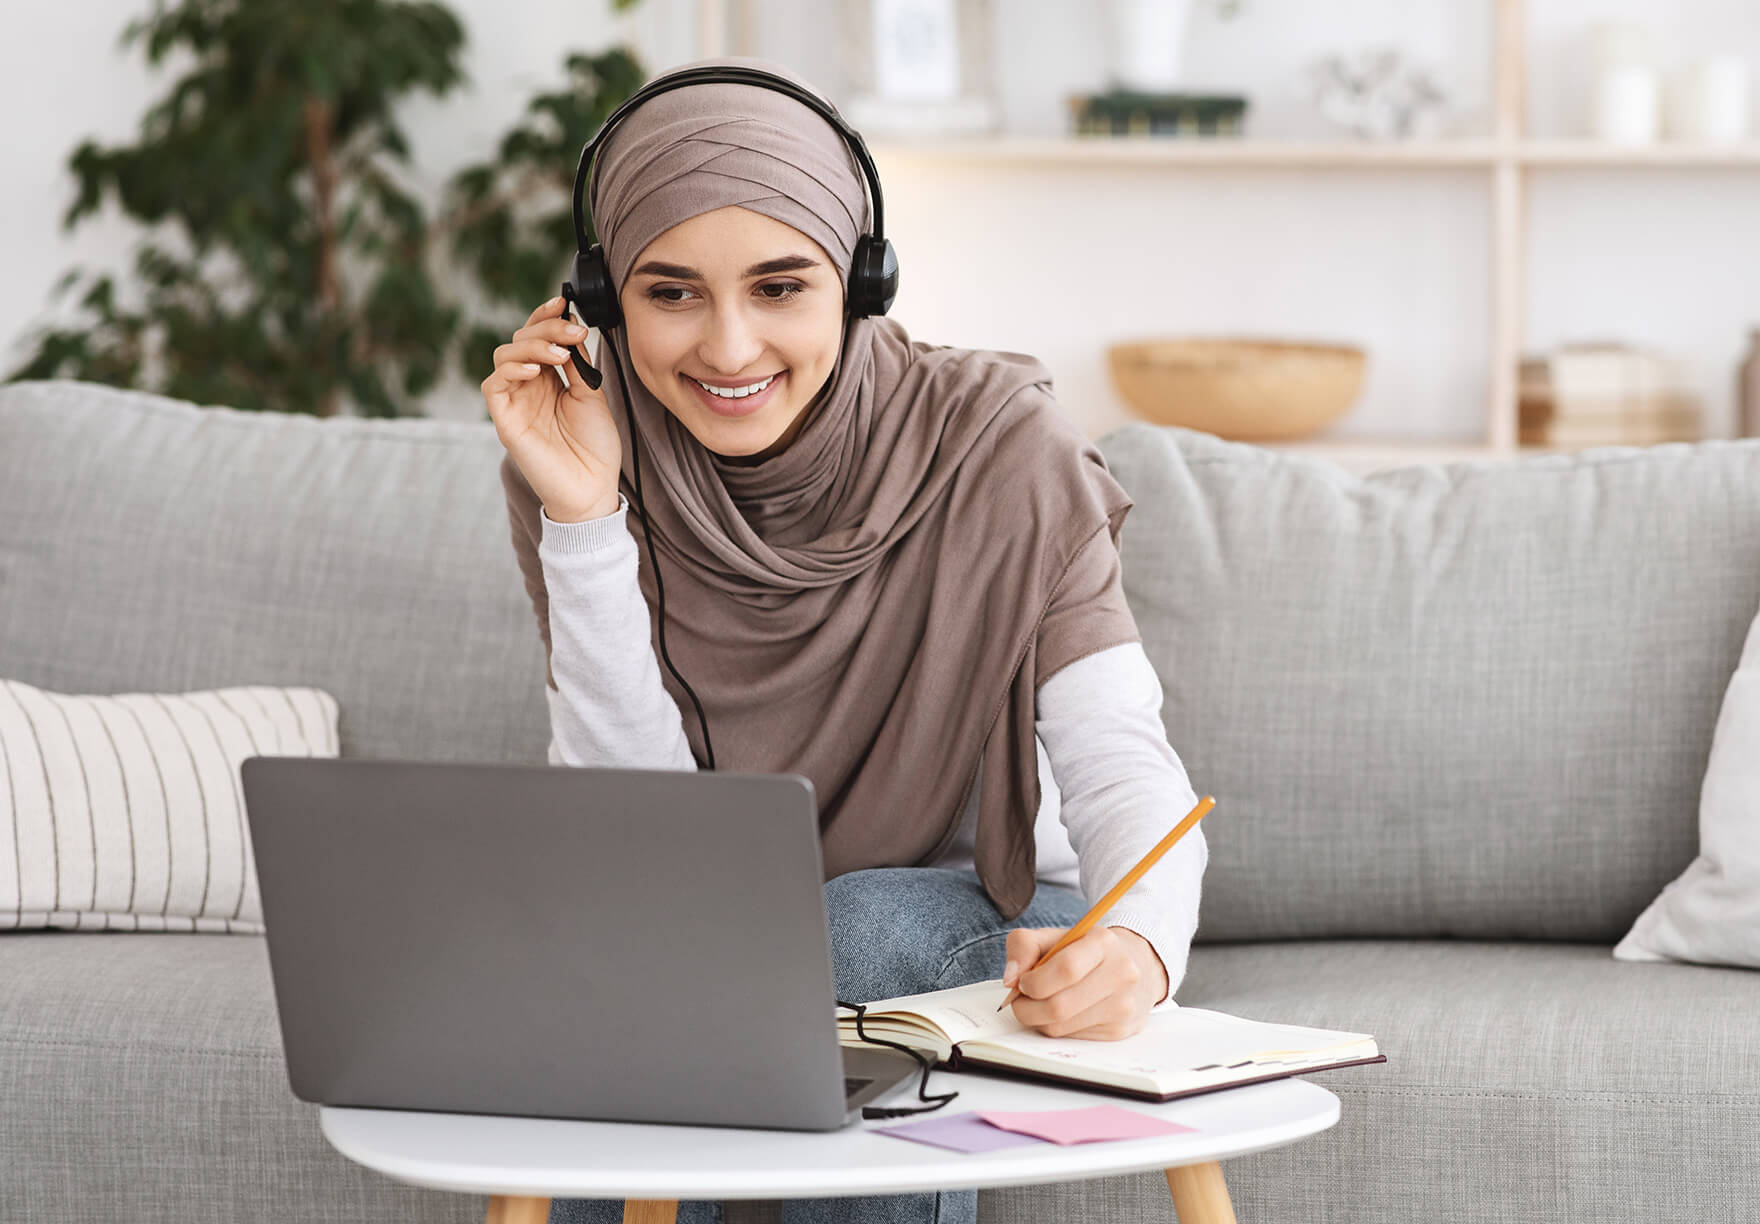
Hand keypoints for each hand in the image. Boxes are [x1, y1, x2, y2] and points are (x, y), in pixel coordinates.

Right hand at [481, 296, 622, 522]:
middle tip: (572, 332)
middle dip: (546, 329)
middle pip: (521, 340)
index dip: (545, 316)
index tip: (563, 301)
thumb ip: (578, 364)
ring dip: (532, 347)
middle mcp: (529, 387)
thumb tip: (571, 329)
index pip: (537, 337)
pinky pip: (493, 385)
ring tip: (560, 356)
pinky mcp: (505, 420)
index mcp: (549, 379)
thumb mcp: (592, 395)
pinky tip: (536, 372)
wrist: (593, 489)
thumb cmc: (595, 448)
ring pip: (505, 356)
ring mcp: (515, 402)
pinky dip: (511, 371)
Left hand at [1002, 925, 1168, 1040]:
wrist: (1136, 965)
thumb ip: (1024, 946)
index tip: (1022, 982)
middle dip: (1027, 1008)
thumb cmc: (1085, 950)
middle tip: (1020, 1001)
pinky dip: (1057, 1028)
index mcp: (1103, 943)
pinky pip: (1072, 1038)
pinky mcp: (1120, 1030)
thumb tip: (1010, 979)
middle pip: (1060, 1006)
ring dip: (1038, 1020)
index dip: (1034, 981)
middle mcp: (1121, 974)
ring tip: (1039, 1005)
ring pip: (1061, 1027)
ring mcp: (1123, 1006)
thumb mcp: (1055, 936)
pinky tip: (1062, 1013)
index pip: (1065, 969)